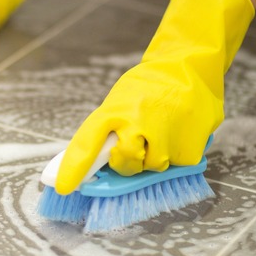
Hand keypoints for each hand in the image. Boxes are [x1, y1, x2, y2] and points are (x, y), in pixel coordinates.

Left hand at [55, 0, 254, 194]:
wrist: (191, 68)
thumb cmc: (150, 88)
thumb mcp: (121, 100)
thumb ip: (109, 128)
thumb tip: (95, 161)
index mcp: (114, 110)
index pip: (86, 143)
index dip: (74, 168)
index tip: (64, 187)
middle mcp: (137, 123)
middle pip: (124, 163)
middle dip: (127, 162)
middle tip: (136, 144)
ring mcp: (164, 137)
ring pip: (152, 167)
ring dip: (155, 156)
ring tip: (163, 129)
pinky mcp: (189, 150)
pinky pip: (177, 166)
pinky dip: (177, 154)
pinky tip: (179, 132)